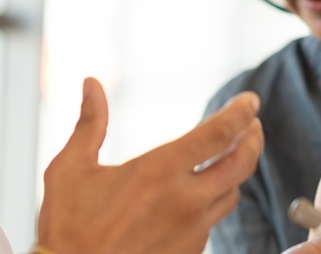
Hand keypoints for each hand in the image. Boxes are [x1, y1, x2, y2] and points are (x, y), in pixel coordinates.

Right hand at [35, 77, 263, 253]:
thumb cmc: (67, 227)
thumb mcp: (70, 169)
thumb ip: (89, 123)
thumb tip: (91, 83)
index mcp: (160, 172)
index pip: (220, 133)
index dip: (241, 112)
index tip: (250, 101)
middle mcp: (185, 201)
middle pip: (242, 163)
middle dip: (253, 138)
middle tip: (252, 124)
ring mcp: (192, 231)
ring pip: (231, 194)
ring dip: (235, 171)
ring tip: (228, 157)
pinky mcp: (190, 253)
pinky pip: (212, 222)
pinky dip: (212, 202)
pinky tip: (198, 195)